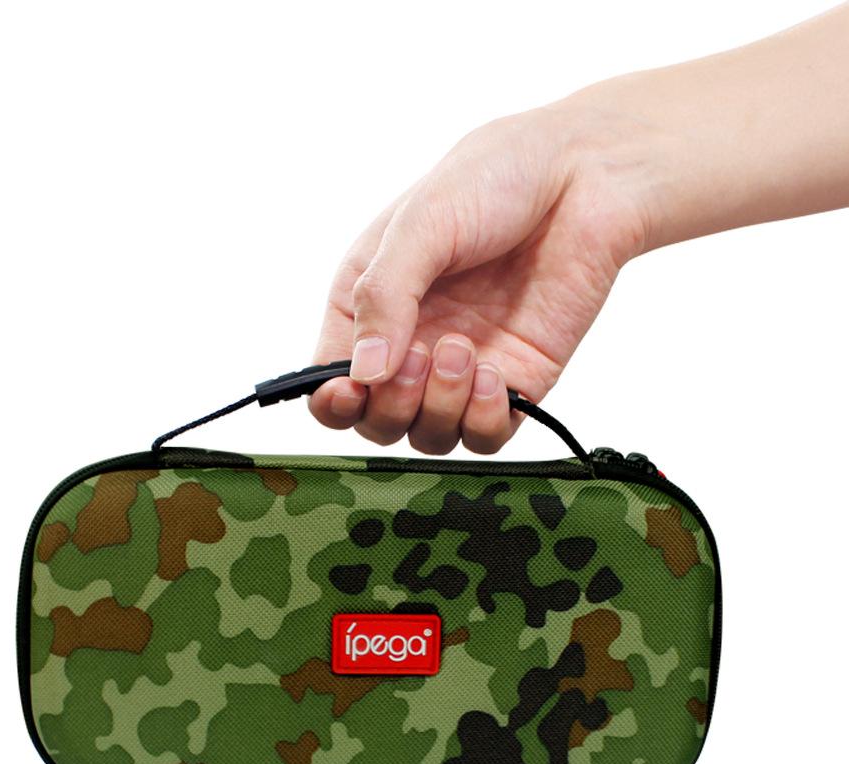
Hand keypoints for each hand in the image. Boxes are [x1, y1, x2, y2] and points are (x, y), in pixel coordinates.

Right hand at [309, 102, 655, 453]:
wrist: (585, 175)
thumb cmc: (493, 179)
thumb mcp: (420, 224)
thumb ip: (383, 297)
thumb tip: (363, 373)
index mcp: (367, 306)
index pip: (330, 379)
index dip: (332, 401)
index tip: (348, 392)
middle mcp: (408, 344)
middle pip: (376, 422)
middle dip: (391, 406)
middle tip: (420, 356)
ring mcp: (460, 369)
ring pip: (428, 436)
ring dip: (438, 409)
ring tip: (462, 351)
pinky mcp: (514, 382)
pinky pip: (484, 436)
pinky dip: (482, 420)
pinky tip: (494, 375)